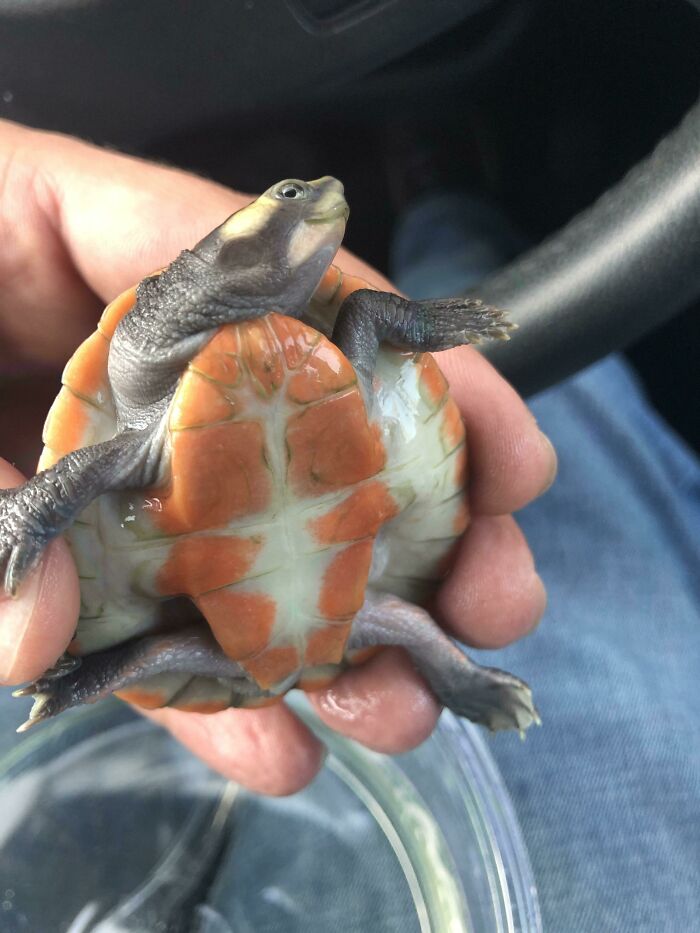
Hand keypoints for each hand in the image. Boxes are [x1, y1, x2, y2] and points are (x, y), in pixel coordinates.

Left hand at [0, 120, 556, 793]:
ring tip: (403, 699)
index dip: (388, 354)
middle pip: (274, 408)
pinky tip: (268, 739)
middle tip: (497, 594)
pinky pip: (140, 608)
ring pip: (222, 530)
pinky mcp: (49, 549)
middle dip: (399, 511)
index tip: (494, 440)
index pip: (247, 268)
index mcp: (35, 229)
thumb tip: (30, 626)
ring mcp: (74, 453)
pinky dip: (196, 678)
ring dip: (318, 624)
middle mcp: (81, 342)